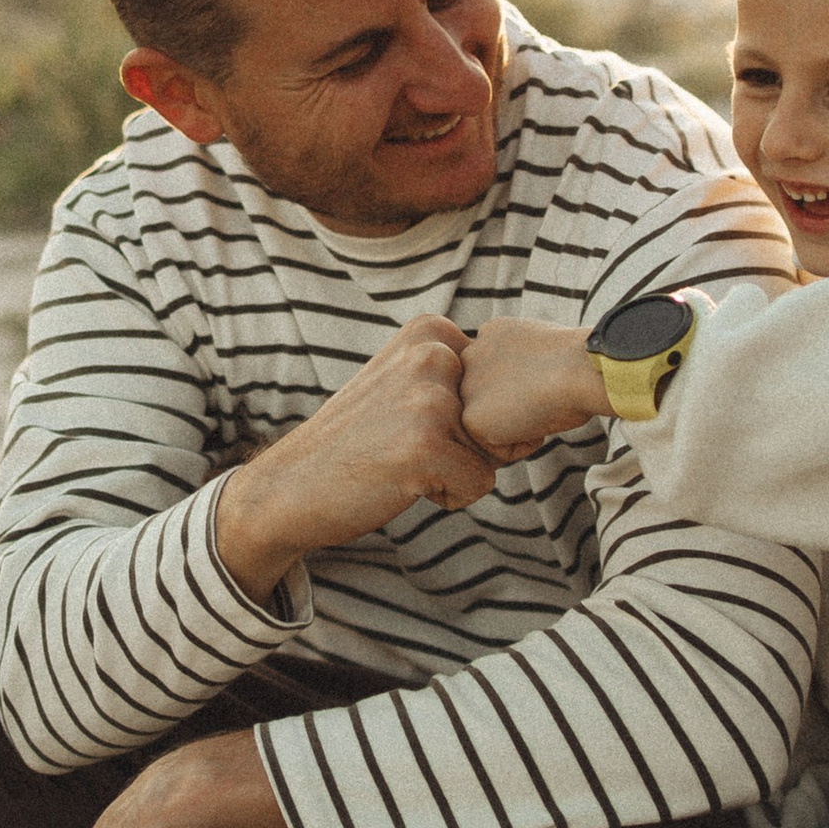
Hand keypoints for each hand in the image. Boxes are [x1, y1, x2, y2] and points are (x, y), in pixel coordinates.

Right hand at [217, 314, 496, 597]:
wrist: (291, 484)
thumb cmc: (358, 440)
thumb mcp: (405, 382)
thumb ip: (459, 376)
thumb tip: (536, 405)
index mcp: (430, 331)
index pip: (498, 388)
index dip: (465, 420)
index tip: (410, 420)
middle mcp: (433, 355)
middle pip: (501, 421)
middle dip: (467, 446)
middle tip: (404, 445)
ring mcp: (430, 399)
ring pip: (493, 455)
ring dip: (455, 471)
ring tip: (401, 462)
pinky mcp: (427, 446)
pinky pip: (480, 485)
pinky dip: (448, 496)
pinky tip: (401, 483)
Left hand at [460, 318, 606, 462]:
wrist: (580, 368)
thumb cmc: (580, 362)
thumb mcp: (545, 352)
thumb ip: (523, 366)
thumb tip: (527, 392)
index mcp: (490, 334)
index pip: (500, 377)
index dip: (530, 388)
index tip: (550, 379)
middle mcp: (471, 356)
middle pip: (493, 401)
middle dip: (519, 407)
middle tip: (547, 395)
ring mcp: (466, 387)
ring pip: (495, 425)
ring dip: (521, 425)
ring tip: (543, 405)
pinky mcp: (471, 417)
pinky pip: (498, 449)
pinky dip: (524, 444)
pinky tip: (539, 421)